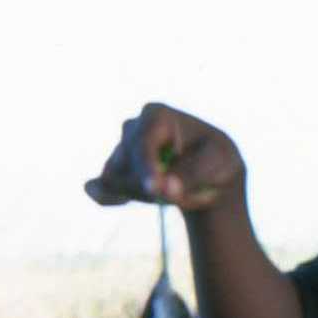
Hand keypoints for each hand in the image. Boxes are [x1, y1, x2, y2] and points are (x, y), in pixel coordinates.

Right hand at [84, 102, 243, 211]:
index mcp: (157, 115)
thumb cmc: (216, 160)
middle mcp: (132, 127)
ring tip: (174, 193)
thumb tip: (165, 188)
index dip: (146, 167)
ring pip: (115, 180)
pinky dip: (113, 199)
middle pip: (126, 164)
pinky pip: (100, 190)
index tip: (154, 189)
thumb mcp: (217, 164)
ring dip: (143, 195)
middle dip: (151, 186)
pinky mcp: (113, 170)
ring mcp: (120, 149)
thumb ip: (193, 174)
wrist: (208, 173)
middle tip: (183, 195)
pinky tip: (126, 202)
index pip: (143, 143)